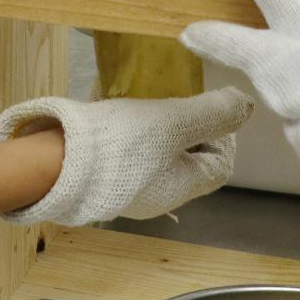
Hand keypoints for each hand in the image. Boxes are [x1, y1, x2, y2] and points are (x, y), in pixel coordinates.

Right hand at [0, 87, 253, 224]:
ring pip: (159, 159)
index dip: (223, 134)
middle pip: (190, 162)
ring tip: (149, 106)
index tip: (207, 107)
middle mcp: (157, 197)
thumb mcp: (174, 121)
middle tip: (178, 102)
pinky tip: (120, 118)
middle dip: (190, 130)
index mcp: (181, 188)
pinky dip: (134, 136)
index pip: (221, 164)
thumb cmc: (120, 145)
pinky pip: (131, 157)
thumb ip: (213, 112)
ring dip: (161, 131)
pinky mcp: (101, 178)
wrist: (52, 164)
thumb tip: (247, 106)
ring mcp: (127, 191)